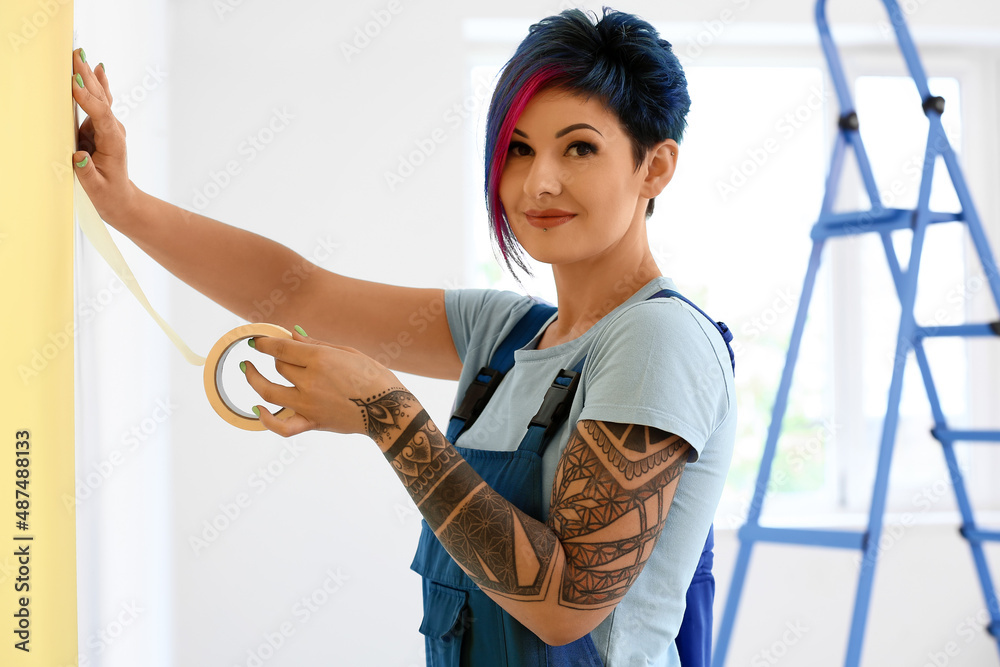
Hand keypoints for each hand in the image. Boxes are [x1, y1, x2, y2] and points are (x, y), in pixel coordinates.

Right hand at [71, 48, 138, 227]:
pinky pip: (98, 102)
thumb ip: (87, 173)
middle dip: (87, 76)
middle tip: (76, 54)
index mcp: (113, 142)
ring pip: (98, 97)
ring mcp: (108, 127)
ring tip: (79, 53)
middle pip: (100, 99)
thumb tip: (78, 156)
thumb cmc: (109, 196)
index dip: (87, 98)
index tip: (74, 81)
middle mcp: (113, 130)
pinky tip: (98, 68)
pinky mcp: (102, 128)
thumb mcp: (96, 189)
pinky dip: (96, 85)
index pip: (101, 115)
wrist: (122, 200)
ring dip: (88, 75)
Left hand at [242, 327, 405, 437]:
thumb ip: (317, 344)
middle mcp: (310, 381)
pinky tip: (256, 409)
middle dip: (274, 359)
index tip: (257, 340)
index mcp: (321, 359)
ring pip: (269, 392)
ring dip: (254, 381)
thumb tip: (293, 335)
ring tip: (248, 372)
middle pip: (279, 367)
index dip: (264, 342)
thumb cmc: (374, 377)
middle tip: (275, 356)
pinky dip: (266, 420)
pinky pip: (282, 426)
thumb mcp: (348, 352)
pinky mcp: (312, 422)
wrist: (390, 410)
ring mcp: (309, 404)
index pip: (281, 348)